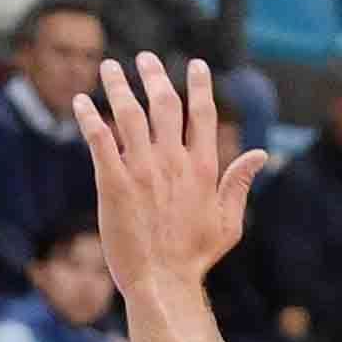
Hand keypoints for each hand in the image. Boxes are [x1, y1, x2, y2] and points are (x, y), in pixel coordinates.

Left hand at [74, 56, 267, 297]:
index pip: (201, 113)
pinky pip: (99, 140)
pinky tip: (81, 102)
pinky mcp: (114, 183)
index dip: (198, 85)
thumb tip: (259, 155)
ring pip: (129, 113)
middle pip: (163, 103)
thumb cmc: (196, 257)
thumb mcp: (229, 223)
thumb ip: (239, 184)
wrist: (163, 283)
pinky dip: (89, 117)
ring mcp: (142, 170)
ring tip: (110, 67)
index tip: (195, 65)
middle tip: (144, 58)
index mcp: (203, 168)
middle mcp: (173, 162)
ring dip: (119, 86)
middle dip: (154, 75)